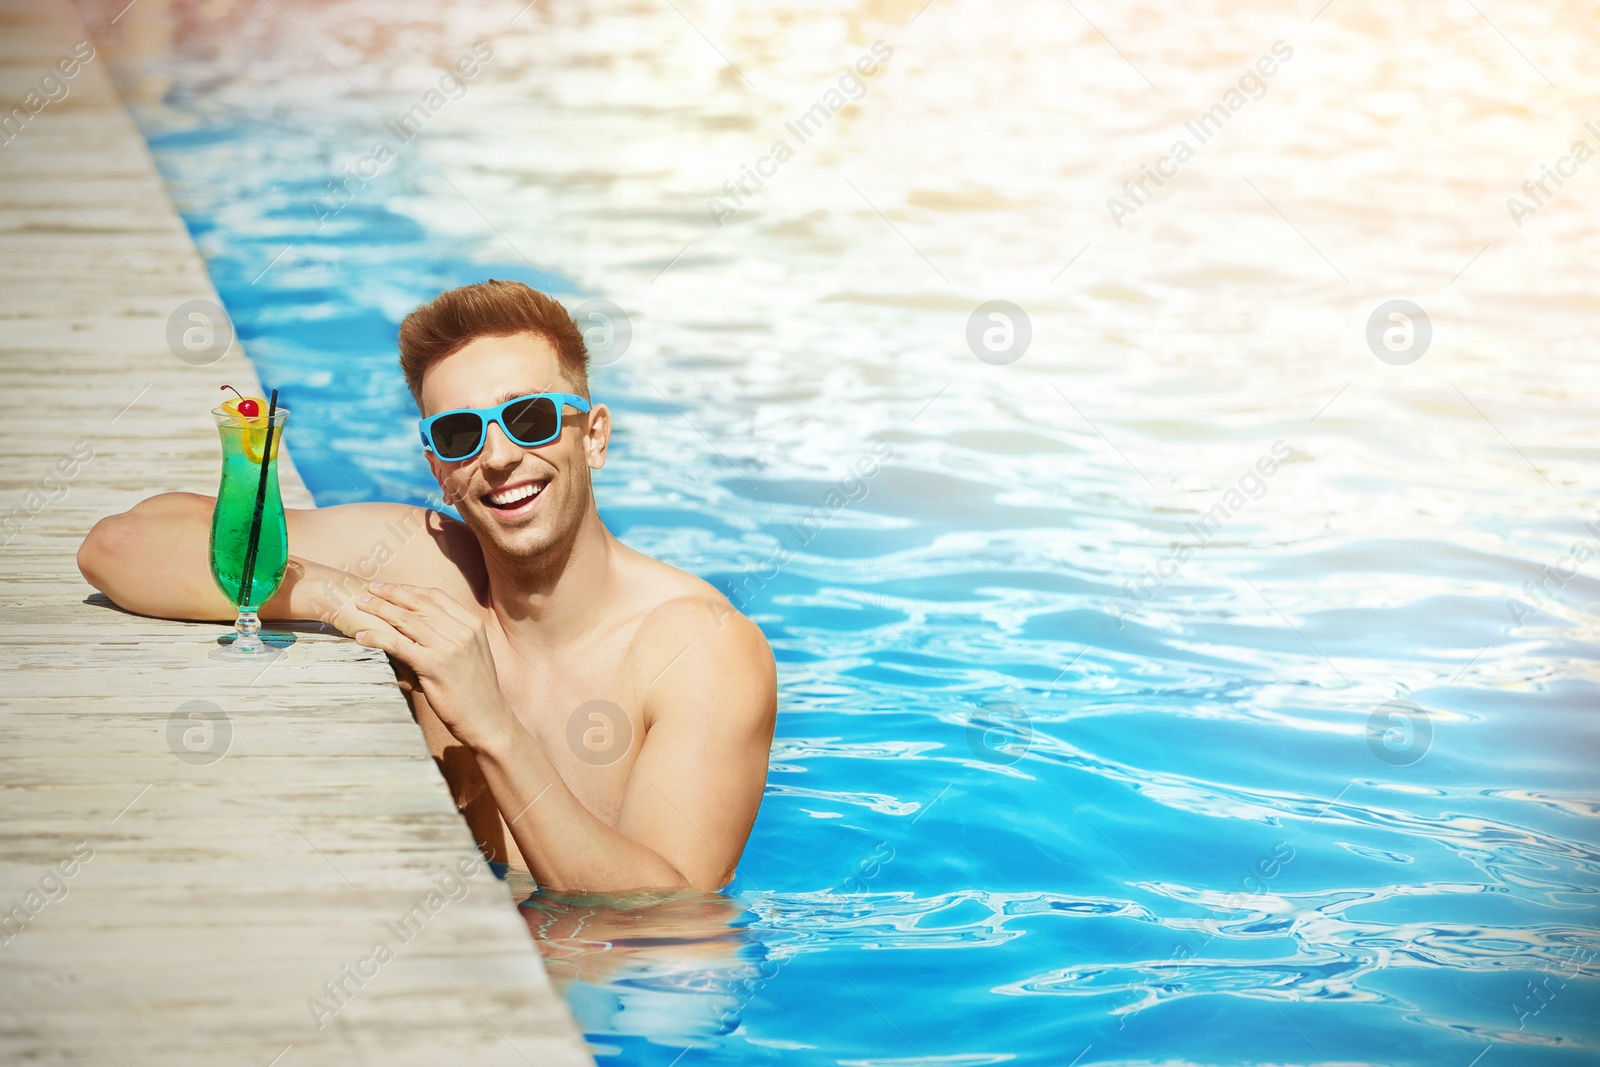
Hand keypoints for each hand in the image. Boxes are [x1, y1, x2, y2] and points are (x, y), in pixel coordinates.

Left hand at [338, 582, 513, 751]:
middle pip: (418, 603)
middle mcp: (461, 631)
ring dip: (379, 609)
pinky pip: (398, 645)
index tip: (390, 587)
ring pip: (406, 620)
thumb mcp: (472, 653)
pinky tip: (362, 636)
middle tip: (369, 589)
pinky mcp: (433, 666)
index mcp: (472, 624)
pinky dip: (377, 637)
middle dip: (390, 593)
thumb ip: (451, 635)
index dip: (410, 589)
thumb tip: (418, 626)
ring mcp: (448, 647)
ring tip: (360, 605)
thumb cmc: (476, 689)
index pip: (436, 596)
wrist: (487, 718)